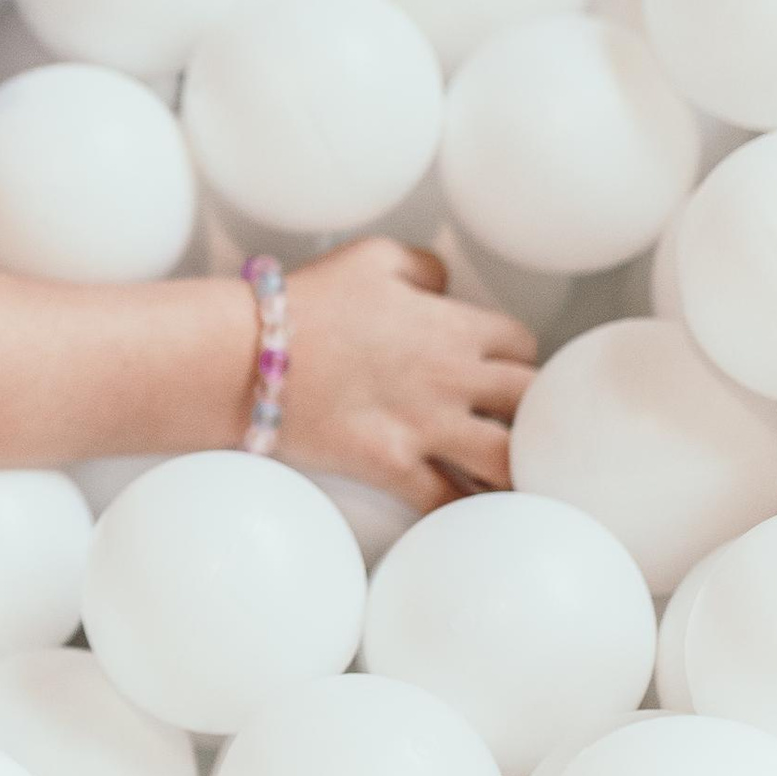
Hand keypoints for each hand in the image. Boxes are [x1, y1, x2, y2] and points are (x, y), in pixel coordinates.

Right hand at [274, 238, 537, 513]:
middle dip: (530, 411)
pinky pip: (446, 501)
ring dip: (514, 468)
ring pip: (505, 460)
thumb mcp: (371, 258)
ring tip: (513, 479)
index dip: (517, 356)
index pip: (521, 343)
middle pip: (530, 401)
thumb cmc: (305, 302)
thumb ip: (423, 268)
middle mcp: (452, 378)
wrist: (246, 355)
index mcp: (452, 326)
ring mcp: (425, 426)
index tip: (500, 368)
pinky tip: (470, 517)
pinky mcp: (392, 466)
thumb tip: (445, 285)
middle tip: (515, 422)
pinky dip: (463, 511)